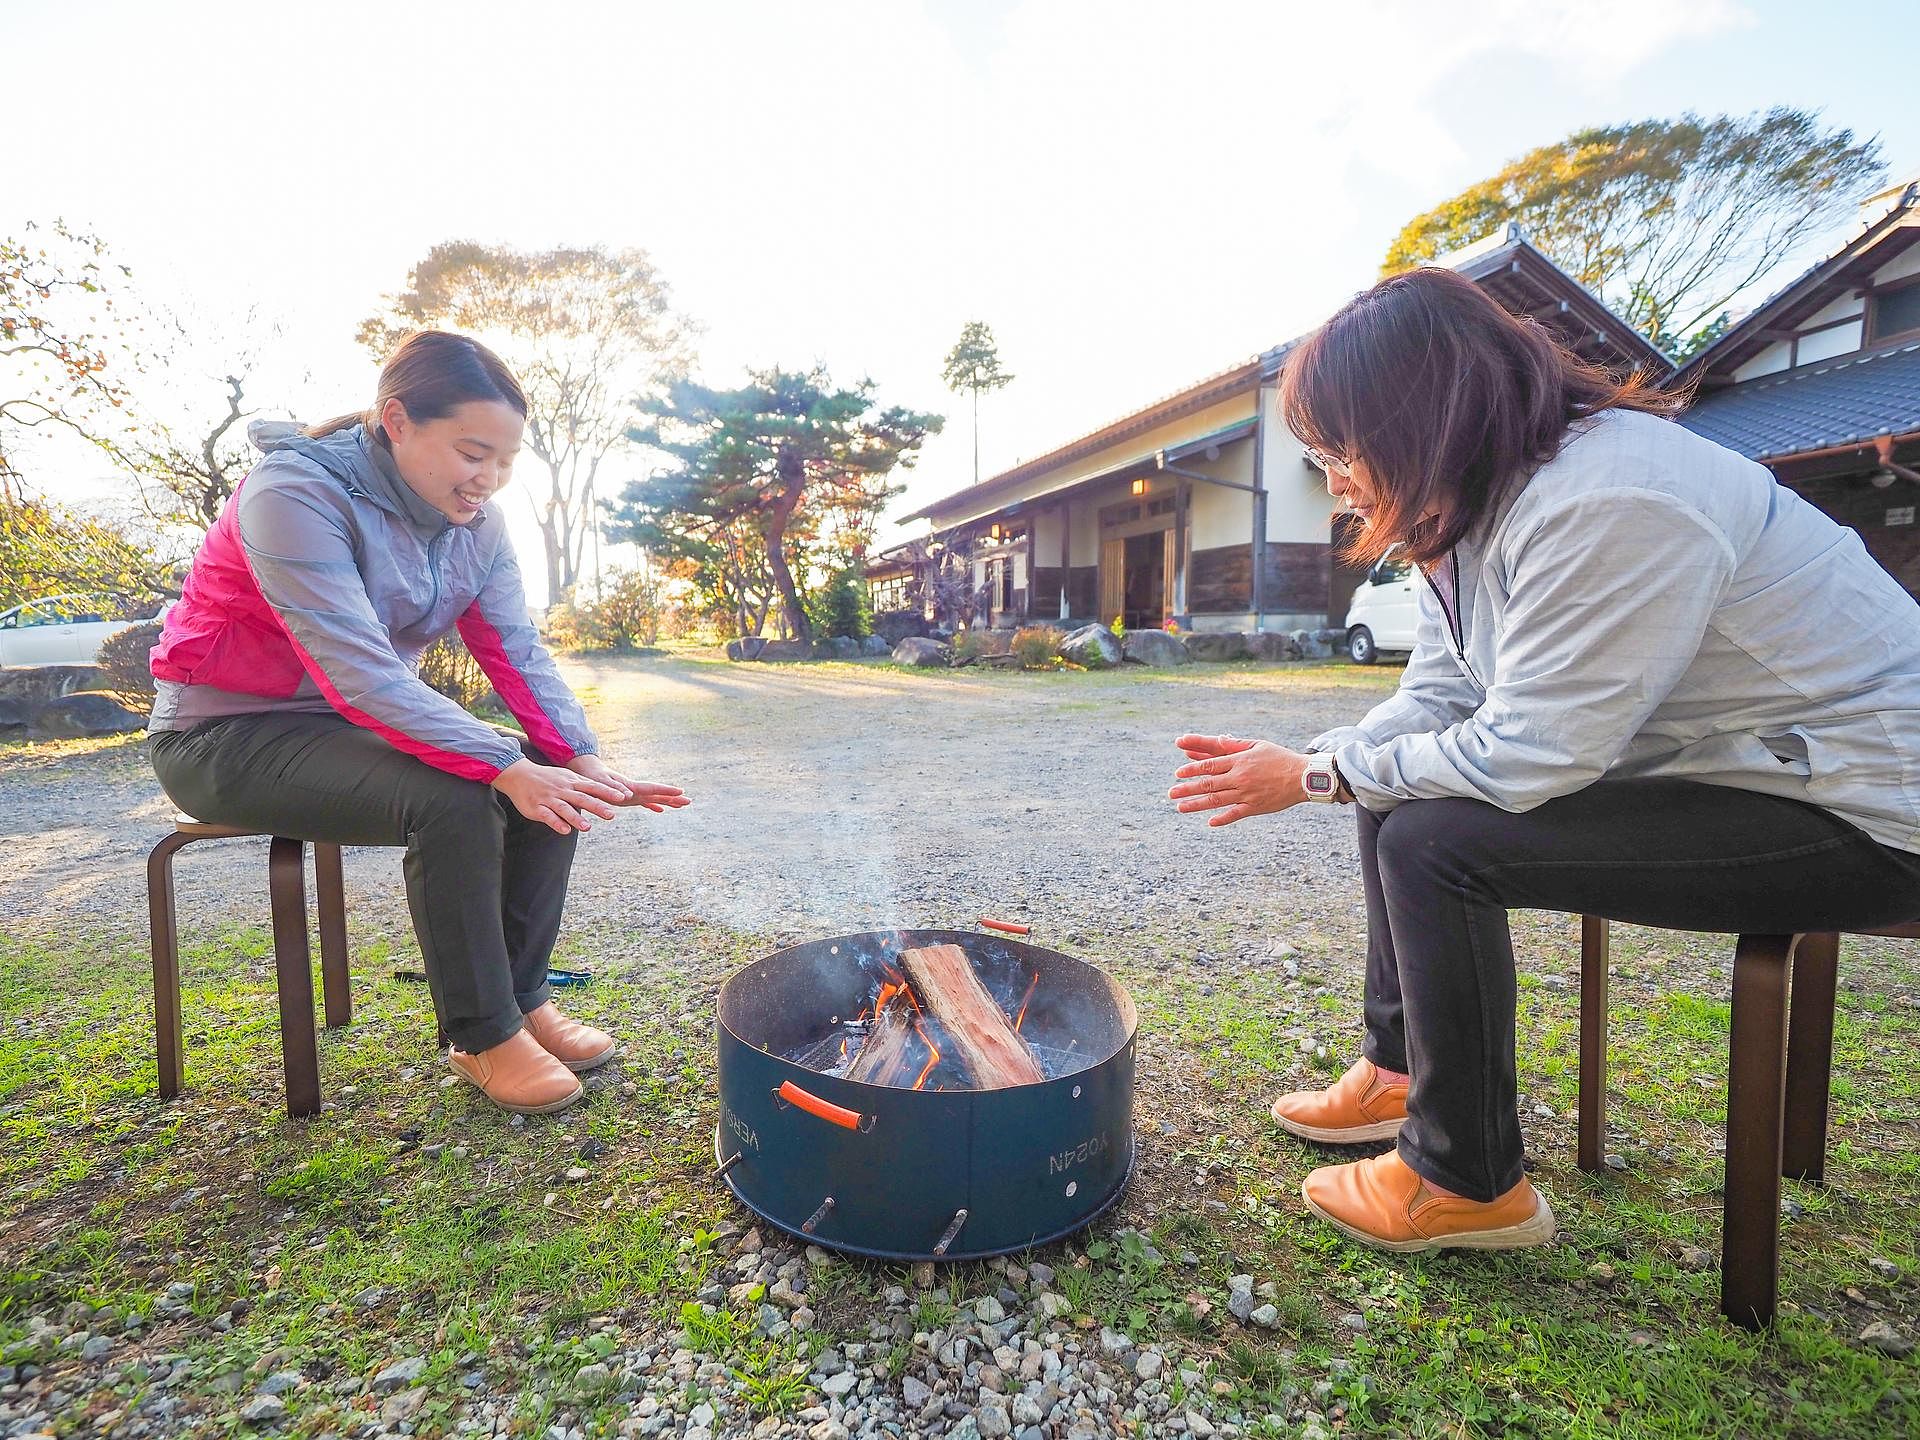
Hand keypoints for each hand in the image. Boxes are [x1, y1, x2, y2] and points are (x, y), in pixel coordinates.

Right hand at [492, 758, 628, 834]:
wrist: (519, 774)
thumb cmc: (548, 778)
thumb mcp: (568, 777)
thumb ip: (585, 786)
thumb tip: (606, 793)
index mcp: (572, 782)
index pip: (594, 787)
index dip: (608, 792)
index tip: (623, 797)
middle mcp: (563, 790)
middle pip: (583, 798)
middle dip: (597, 806)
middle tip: (611, 815)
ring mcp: (550, 799)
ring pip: (565, 809)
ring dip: (576, 818)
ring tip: (588, 827)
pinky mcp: (537, 808)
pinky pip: (548, 816)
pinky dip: (556, 823)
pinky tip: (565, 831)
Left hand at [566, 753, 689, 814]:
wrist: (586, 770)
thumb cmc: (592, 776)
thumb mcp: (601, 782)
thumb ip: (615, 788)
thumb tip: (629, 795)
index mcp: (630, 786)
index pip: (652, 788)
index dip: (666, 790)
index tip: (681, 791)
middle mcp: (634, 789)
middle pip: (658, 793)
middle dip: (673, 798)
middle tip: (689, 801)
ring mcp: (632, 792)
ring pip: (654, 797)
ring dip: (667, 801)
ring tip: (682, 805)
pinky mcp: (627, 796)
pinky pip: (644, 802)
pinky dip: (654, 805)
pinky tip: (660, 810)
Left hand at [1168, 735, 1307, 826]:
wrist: (1303, 777)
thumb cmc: (1279, 758)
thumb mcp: (1257, 745)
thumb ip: (1235, 745)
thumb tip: (1217, 739)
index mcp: (1239, 761)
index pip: (1210, 764)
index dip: (1193, 769)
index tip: (1178, 773)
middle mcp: (1240, 778)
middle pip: (1209, 784)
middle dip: (1187, 788)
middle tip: (1171, 793)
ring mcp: (1247, 794)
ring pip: (1217, 800)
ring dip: (1197, 804)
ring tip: (1180, 807)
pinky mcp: (1255, 807)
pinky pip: (1236, 814)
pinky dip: (1223, 819)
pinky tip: (1210, 822)